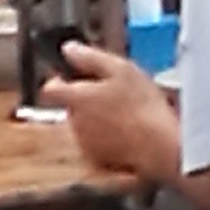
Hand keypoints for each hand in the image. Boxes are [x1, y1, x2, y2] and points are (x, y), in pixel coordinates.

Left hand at [49, 41, 177, 180]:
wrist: (160, 146)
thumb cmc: (142, 106)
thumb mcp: (120, 69)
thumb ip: (89, 57)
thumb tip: (69, 49)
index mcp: (76, 98)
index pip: (50, 89)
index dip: (58, 81)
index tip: (72, 77)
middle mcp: (75, 122)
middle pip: (72, 106)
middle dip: (87, 100)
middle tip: (115, 93)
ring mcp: (86, 144)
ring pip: (85, 125)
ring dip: (99, 119)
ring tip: (127, 113)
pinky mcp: (99, 160)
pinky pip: (98, 144)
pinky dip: (108, 138)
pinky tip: (129, 132)